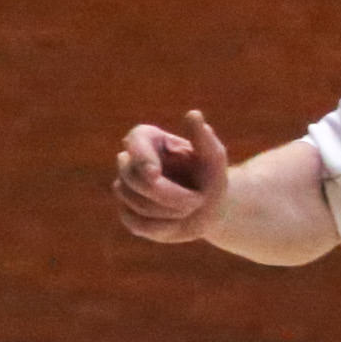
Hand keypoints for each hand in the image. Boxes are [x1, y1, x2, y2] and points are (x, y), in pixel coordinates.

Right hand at [115, 112, 229, 244]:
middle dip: (168, 194)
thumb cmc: (211, 177)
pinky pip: (136, 223)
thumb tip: (193, 114)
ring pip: (134, 202)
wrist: (209, 208)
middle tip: (198, 201)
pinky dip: (161, 227)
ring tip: (190, 209)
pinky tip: (177, 223)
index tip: (155, 174)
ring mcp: (126, 188)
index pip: (134, 140)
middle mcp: (132, 162)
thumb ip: (203, 138)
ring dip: (168, 211)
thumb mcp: (214, 158)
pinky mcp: (127, 213)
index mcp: (150, 140)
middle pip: (133, 178)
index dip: (141, 158)